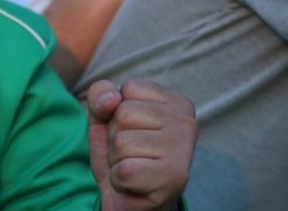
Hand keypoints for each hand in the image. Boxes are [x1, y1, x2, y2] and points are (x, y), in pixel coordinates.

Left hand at [87, 79, 195, 210]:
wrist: (129, 200)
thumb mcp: (104, 118)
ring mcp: (184, 151)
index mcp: (177, 103)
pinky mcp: (174, 178)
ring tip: (134, 168)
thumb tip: (110, 100)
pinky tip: (135, 185)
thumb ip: (100, 96)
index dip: (117, 113)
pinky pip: (124, 171)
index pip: (129, 89)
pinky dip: (119, 180)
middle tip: (132, 154)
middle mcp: (187, 123)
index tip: (133, 131)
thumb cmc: (122, 155)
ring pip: (122, 142)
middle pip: (124, 114)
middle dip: (115, 137)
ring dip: (116, 160)